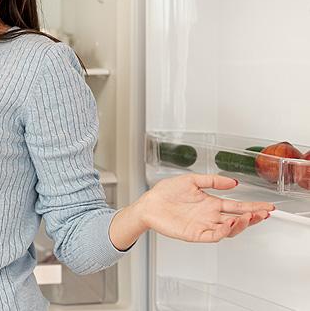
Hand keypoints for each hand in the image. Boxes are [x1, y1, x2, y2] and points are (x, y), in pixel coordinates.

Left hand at [137, 174, 274, 241]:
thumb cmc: (165, 193)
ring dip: (242, 224)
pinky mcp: (195, 234)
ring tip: (250, 216)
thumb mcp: (191, 180)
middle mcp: (210, 216)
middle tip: (265, 213)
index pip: (236, 206)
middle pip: (238, 219)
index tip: (267, 206)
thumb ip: (212, 181)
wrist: (149, 204)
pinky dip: (224, 231)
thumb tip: (233, 182)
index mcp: (211, 203)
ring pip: (229, 229)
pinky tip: (231, 223)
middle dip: (253, 217)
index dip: (253, 206)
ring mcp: (204, 226)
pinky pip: (214, 235)